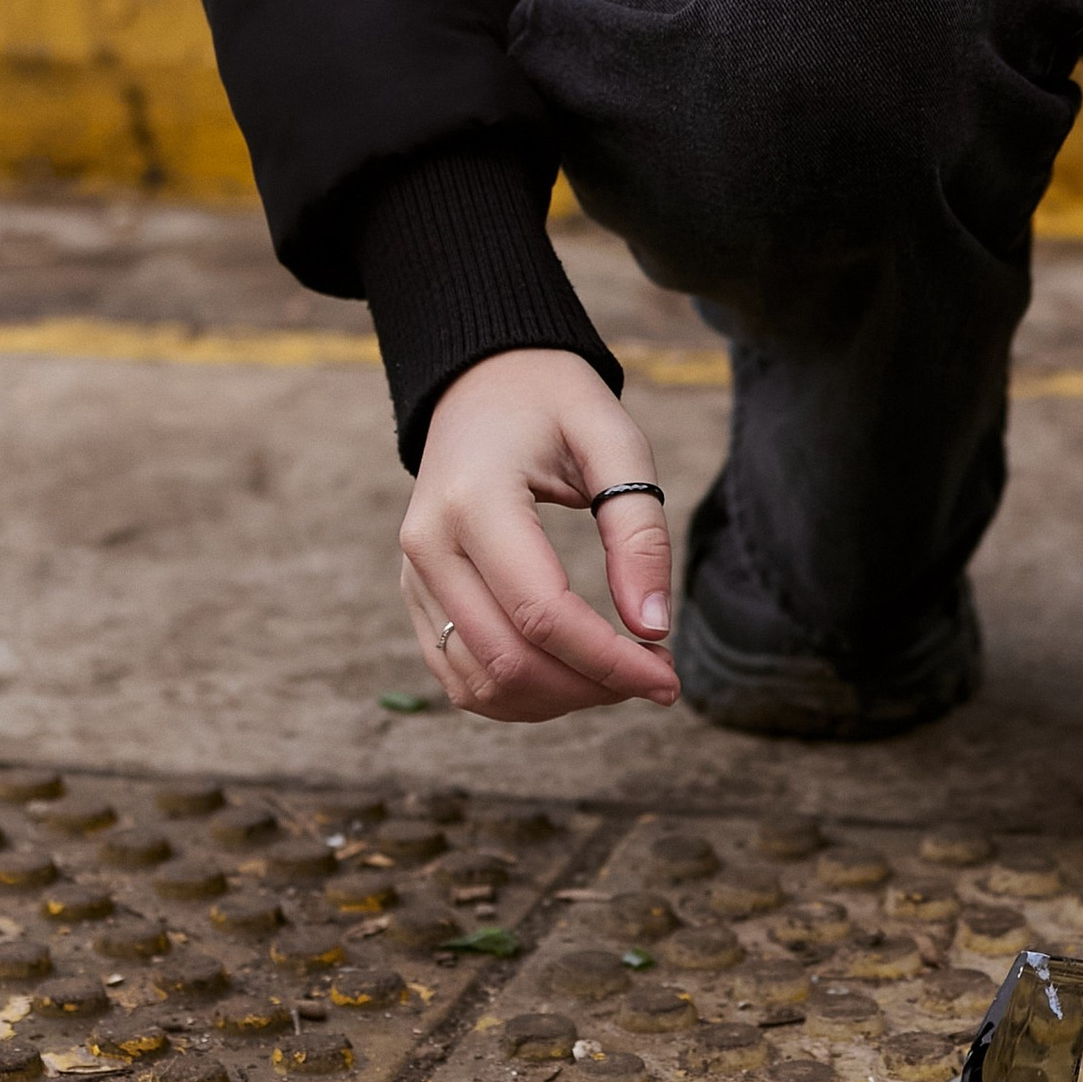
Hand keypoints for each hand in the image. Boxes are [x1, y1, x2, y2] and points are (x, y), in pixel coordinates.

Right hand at [398, 349, 677, 720]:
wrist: (483, 381)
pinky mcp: (415, 595)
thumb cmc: (556, 403)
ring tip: (618, 675)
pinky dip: (518, 694)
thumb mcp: (615, 441)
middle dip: (592, 686)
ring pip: (480, 683)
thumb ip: (637, 530)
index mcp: (474, 500)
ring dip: (557, 700)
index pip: (543, 614)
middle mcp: (428, 546)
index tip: (669, 676)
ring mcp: (412, 575)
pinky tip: (573, 673)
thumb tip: (653, 626)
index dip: (611, 660)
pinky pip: (459, 674)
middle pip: (509, 661)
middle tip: (657, 676)